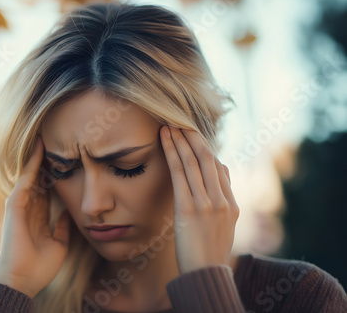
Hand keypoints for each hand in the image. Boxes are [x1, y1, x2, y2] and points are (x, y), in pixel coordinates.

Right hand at [0, 135, 70, 297]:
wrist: (23, 280)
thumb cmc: (40, 267)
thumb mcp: (59, 244)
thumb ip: (62, 227)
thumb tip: (69, 214)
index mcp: (38, 216)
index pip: (48, 189)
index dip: (57, 174)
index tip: (68, 158)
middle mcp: (28, 207)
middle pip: (40, 178)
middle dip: (49, 160)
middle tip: (60, 138)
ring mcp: (20, 204)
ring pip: (32, 174)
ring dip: (40, 156)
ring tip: (49, 134)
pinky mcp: (15, 204)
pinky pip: (26, 178)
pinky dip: (32, 162)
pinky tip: (40, 147)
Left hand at [160, 126, 238, 273]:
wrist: (206, 275)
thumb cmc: (210, 254)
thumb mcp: (223, 228)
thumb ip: (223, 202)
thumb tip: (219, 176)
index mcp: (232, 204)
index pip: (219, 168)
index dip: (205, 149)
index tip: (192, 136)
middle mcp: (222, 199)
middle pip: (208, 159)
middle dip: (193, 137)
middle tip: (180, 121)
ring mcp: (207, 203)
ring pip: (193, 161)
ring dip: (180, 140)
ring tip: (169, 125)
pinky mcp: (189, 208)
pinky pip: (179, 173)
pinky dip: (172, 152)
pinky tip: (165, 139)